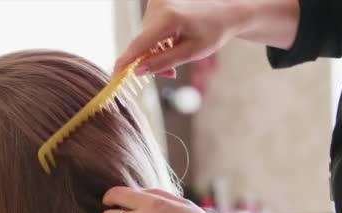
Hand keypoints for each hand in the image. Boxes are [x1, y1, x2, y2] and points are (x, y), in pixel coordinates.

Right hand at [114, 0, 249, 76]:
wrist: (226, 10)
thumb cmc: (213, 32)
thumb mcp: (191, 52)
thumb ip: (163, 62)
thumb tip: (138, 71)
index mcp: (168, 18)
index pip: (139, 44)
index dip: (125, 62)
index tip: (115, 77)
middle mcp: (158, 6)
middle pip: (142, 43)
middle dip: (150, 61)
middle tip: (170, 73)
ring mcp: (156, 2)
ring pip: (145, 37)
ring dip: (155, 51)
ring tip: (177, 51)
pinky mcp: (156, 2)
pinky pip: (149, 28)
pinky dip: (158, 39)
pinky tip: (174, 39)